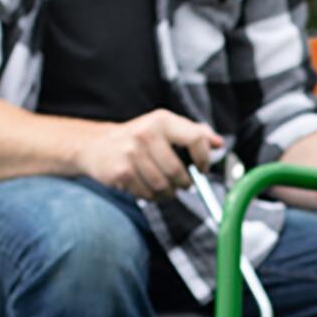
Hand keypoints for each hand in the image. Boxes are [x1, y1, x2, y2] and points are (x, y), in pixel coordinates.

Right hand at [72, 108, 223, 199]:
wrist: (97, 145)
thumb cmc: (138, 138)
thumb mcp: (165, 127)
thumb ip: (193, 133)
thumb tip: (219, 143)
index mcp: (162, 120)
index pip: (195, 139)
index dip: (203, 158)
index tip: (202, 169)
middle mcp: (146, 134)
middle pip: (178, 171)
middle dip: (184, 184)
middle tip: (183, 184)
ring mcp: (131, 153)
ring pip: (163, 187)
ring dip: (168, 193)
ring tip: (165, 188)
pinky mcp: (121, 172)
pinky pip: (147, 194)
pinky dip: (151, 196)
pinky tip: (147, 187)